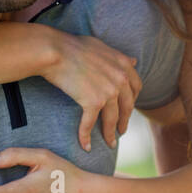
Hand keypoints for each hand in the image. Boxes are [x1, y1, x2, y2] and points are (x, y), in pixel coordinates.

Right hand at [42, 33, 140, 152]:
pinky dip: (86, 136)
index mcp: (124, 65)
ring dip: (110, 133)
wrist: (55, 51)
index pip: (136, 88)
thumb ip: (119, 57)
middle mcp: (121, 79)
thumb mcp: (102, 47)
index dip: (133, 101)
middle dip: (125, 121)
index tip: (127, 110)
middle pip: (127, 107)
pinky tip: (85, 145)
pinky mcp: (93, 102)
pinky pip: (90, 123)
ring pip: (112, 119)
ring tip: (109, 143)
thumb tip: (134, 61)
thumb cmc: (73, 46)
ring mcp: (108, 92)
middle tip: (121, 131)